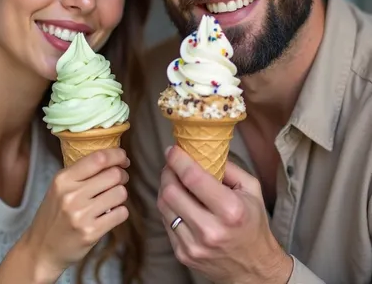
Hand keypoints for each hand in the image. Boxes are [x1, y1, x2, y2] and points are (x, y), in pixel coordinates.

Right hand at [21, 148, 129, 282]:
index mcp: (63, 179)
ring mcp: (81, 215)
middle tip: (119, 180)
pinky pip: (121, 213)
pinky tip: (110, 214)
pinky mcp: (91, 233)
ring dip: (120, 195)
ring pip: (120, 193)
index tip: (123, 158)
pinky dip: (120, 212)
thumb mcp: (59, 188)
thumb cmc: (54, 215)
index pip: (98, 158)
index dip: (117, 155)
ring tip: (111, 199)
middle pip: (114, 174)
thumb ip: (81, 172)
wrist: (41, 250)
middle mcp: (71, 195)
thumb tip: (112, 158)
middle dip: (122, 175)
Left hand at [157, 146, 292, 283]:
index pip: (193, 178)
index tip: (172, 149)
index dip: (178, 160)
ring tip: (173, 179)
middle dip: (167, 172)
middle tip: (172, 164)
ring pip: (163, 206)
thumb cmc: (253, 225)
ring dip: (164, 188)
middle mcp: (210, 230)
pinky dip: (168, 206)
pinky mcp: (183, 255)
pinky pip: (165, 222)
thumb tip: (203, 151)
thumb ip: (229, 167)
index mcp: (230, 211)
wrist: (254, 269)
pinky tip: (178, 201)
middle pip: (171, 192)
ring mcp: (194, 245)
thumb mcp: (251, 190)